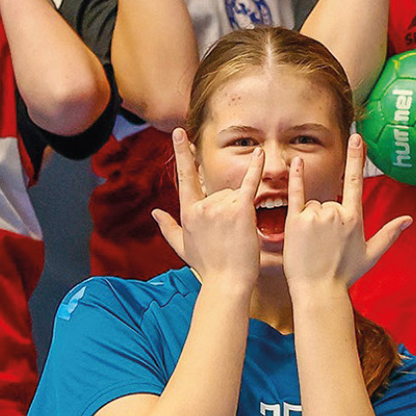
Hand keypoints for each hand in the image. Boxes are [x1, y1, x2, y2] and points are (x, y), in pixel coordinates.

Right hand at [151, 128, 263, 288]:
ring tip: (239, 235)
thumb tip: (155, 213)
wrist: (226, 281)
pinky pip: (249, 184)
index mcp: (188, 212)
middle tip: (231, 236)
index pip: (184, 177)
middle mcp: (202, 206)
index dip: (182, 153)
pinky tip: (261, 154)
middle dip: (230, 208)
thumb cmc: (207, 267)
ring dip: (242, 211)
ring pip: (236, 195)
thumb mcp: (182, 246)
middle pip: (220, 191)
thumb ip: (167, 227)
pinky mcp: (241, 209)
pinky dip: (256, 169)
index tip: (179, 133)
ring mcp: (220, 206)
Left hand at [281, 135, 412, 289]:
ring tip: (311, 243)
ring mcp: (315, 217)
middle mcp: (336, 214)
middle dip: (325, 219)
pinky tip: (294, 162)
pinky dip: (295, 178)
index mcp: (354, 219)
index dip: (356, 158)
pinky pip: (295, 195)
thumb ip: (389, 234)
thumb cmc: (345, 275)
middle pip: (328, 202)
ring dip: (310, 219)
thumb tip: (409, 220)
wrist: (319, 290)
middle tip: (323, 244)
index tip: (357, 137)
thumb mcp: (371, 254)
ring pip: (312, 205)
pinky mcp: (294, 222)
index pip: (356, 181)